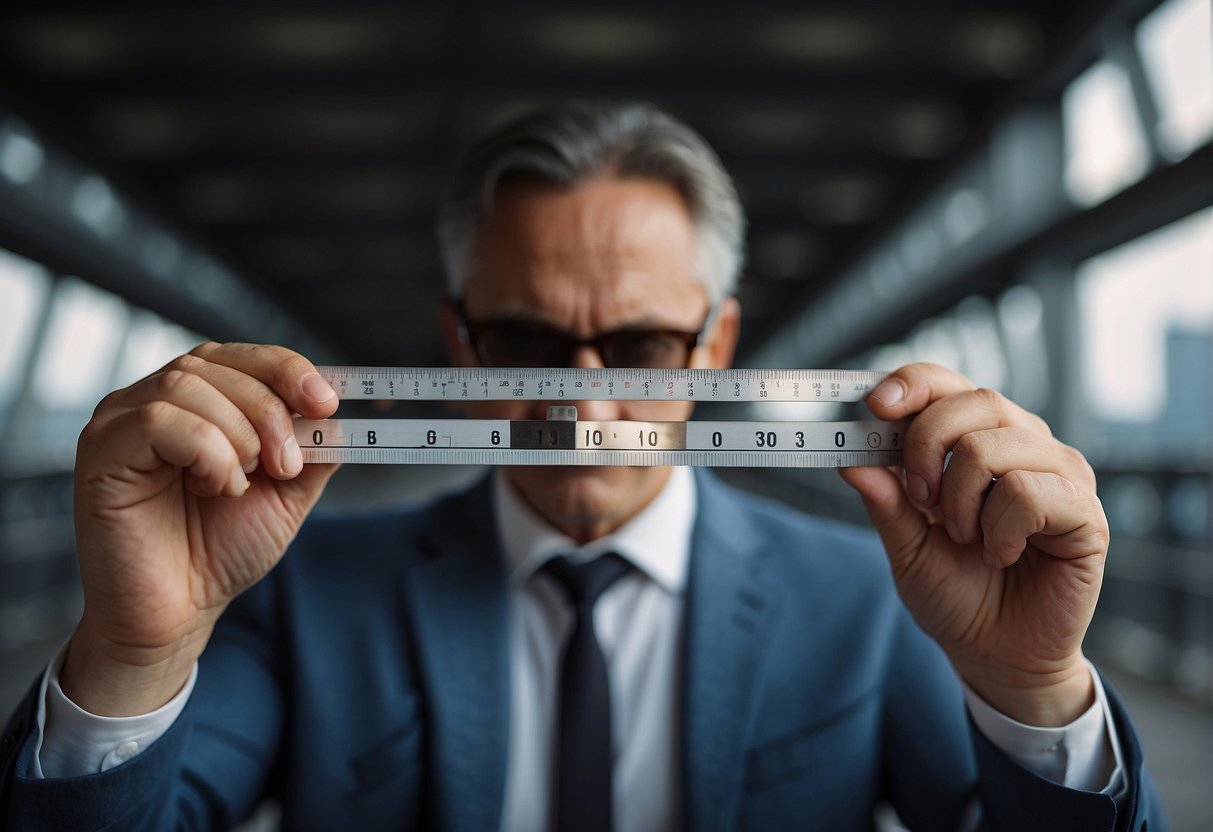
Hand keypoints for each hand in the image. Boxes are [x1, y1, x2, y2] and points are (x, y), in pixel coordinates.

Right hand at [63, 343, 339, 714]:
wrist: (178, 613)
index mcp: (200, 400)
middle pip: (217, 363)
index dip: (289, 370)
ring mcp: (122, 421)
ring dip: (238, 435)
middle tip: (285, 466)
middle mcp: (156, 399)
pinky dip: (205, 452)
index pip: (244, 356)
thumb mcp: (286, 492)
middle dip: (269, 411)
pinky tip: (212, 488)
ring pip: (188, 385)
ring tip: (242, 483)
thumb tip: (349, 413)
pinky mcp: (101, 449)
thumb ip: (315, 449)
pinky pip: (159, 420)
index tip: (326, 403)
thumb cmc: (220, 550)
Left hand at [840, 363, 1107, 725]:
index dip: (912, 383)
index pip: (948, 383)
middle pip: (973, 402)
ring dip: (960, 502)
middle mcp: (1022, 442)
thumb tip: (851, 459)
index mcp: (976, 437)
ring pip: (992, 447)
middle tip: (921, 502)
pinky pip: (1029, 494)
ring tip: (967, 539)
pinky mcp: (1085, 511)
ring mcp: (1059, 473)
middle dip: (926, 448)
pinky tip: (1002, 555)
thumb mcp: (905, 546)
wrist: (995, 654)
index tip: (876, 406)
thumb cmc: (956, 593)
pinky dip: (999, 532)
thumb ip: (885, 501)